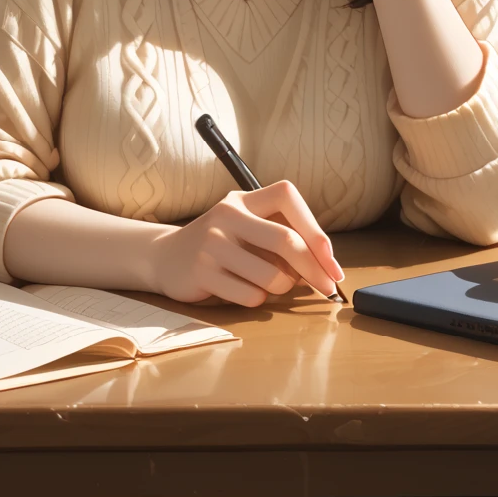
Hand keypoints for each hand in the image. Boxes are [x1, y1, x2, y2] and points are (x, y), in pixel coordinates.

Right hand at [144, 181, 346, 306]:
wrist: (166, 257)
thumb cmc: (222, 245)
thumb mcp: (247, 228)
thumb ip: (281, 238)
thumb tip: (325, 267)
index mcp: (244, 199)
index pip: (287, 196)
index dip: (315, 227)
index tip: (330, 259)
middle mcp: (227, 215)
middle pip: (285, 241)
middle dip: (314, 269)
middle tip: (327, 288)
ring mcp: (212, 243)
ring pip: (272, 276)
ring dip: (282, 288)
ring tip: (270, 284)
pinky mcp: (202, 272)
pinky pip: (251, 296)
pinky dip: (258, 300)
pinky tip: (245, 290)